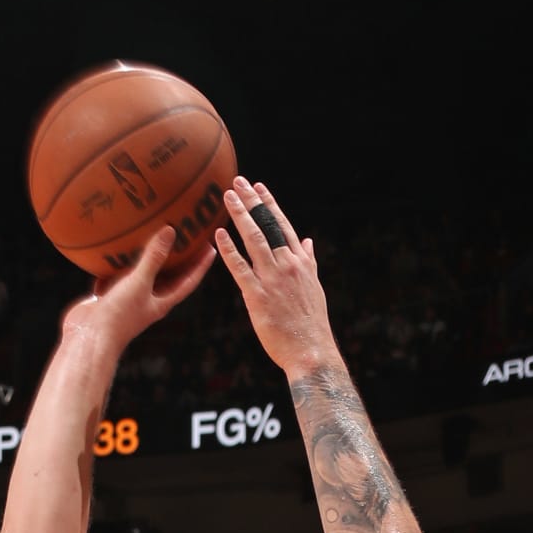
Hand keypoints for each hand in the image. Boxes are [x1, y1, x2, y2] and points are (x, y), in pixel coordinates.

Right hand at [64, 223, 214, 357]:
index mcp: (161, 302)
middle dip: (178, 258)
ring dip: (146, 257)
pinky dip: (117, 262)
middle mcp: (147, 300)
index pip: (188, 282)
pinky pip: (116, 274)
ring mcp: (128, 298)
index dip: (200, 266)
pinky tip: (115, 247)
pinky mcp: (109, 295)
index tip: (211, 248)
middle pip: (168, 276)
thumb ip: (154, 257)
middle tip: (186, 237)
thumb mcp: (140, 282)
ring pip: (141, 274)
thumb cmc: (119, 315)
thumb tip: (170, 231)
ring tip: (152, 235)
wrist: (88, 336)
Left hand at [213, 179, 334, 375]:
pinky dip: (229, 250)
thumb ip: (308, 261)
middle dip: (251, 201)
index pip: (283, 225)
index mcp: (300, 261)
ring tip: (227, 197)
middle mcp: (287, 265)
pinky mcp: (258, 297)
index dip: (269, 204)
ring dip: (240, 216)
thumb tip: (307, 242)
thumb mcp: (314, 286)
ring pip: (254, 240)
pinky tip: (218, 235)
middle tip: (237, 182)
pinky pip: (240, 269)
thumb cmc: (311, 323)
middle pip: (267, 226)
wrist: (311, 350)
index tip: (258, 186)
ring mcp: (272, 279)